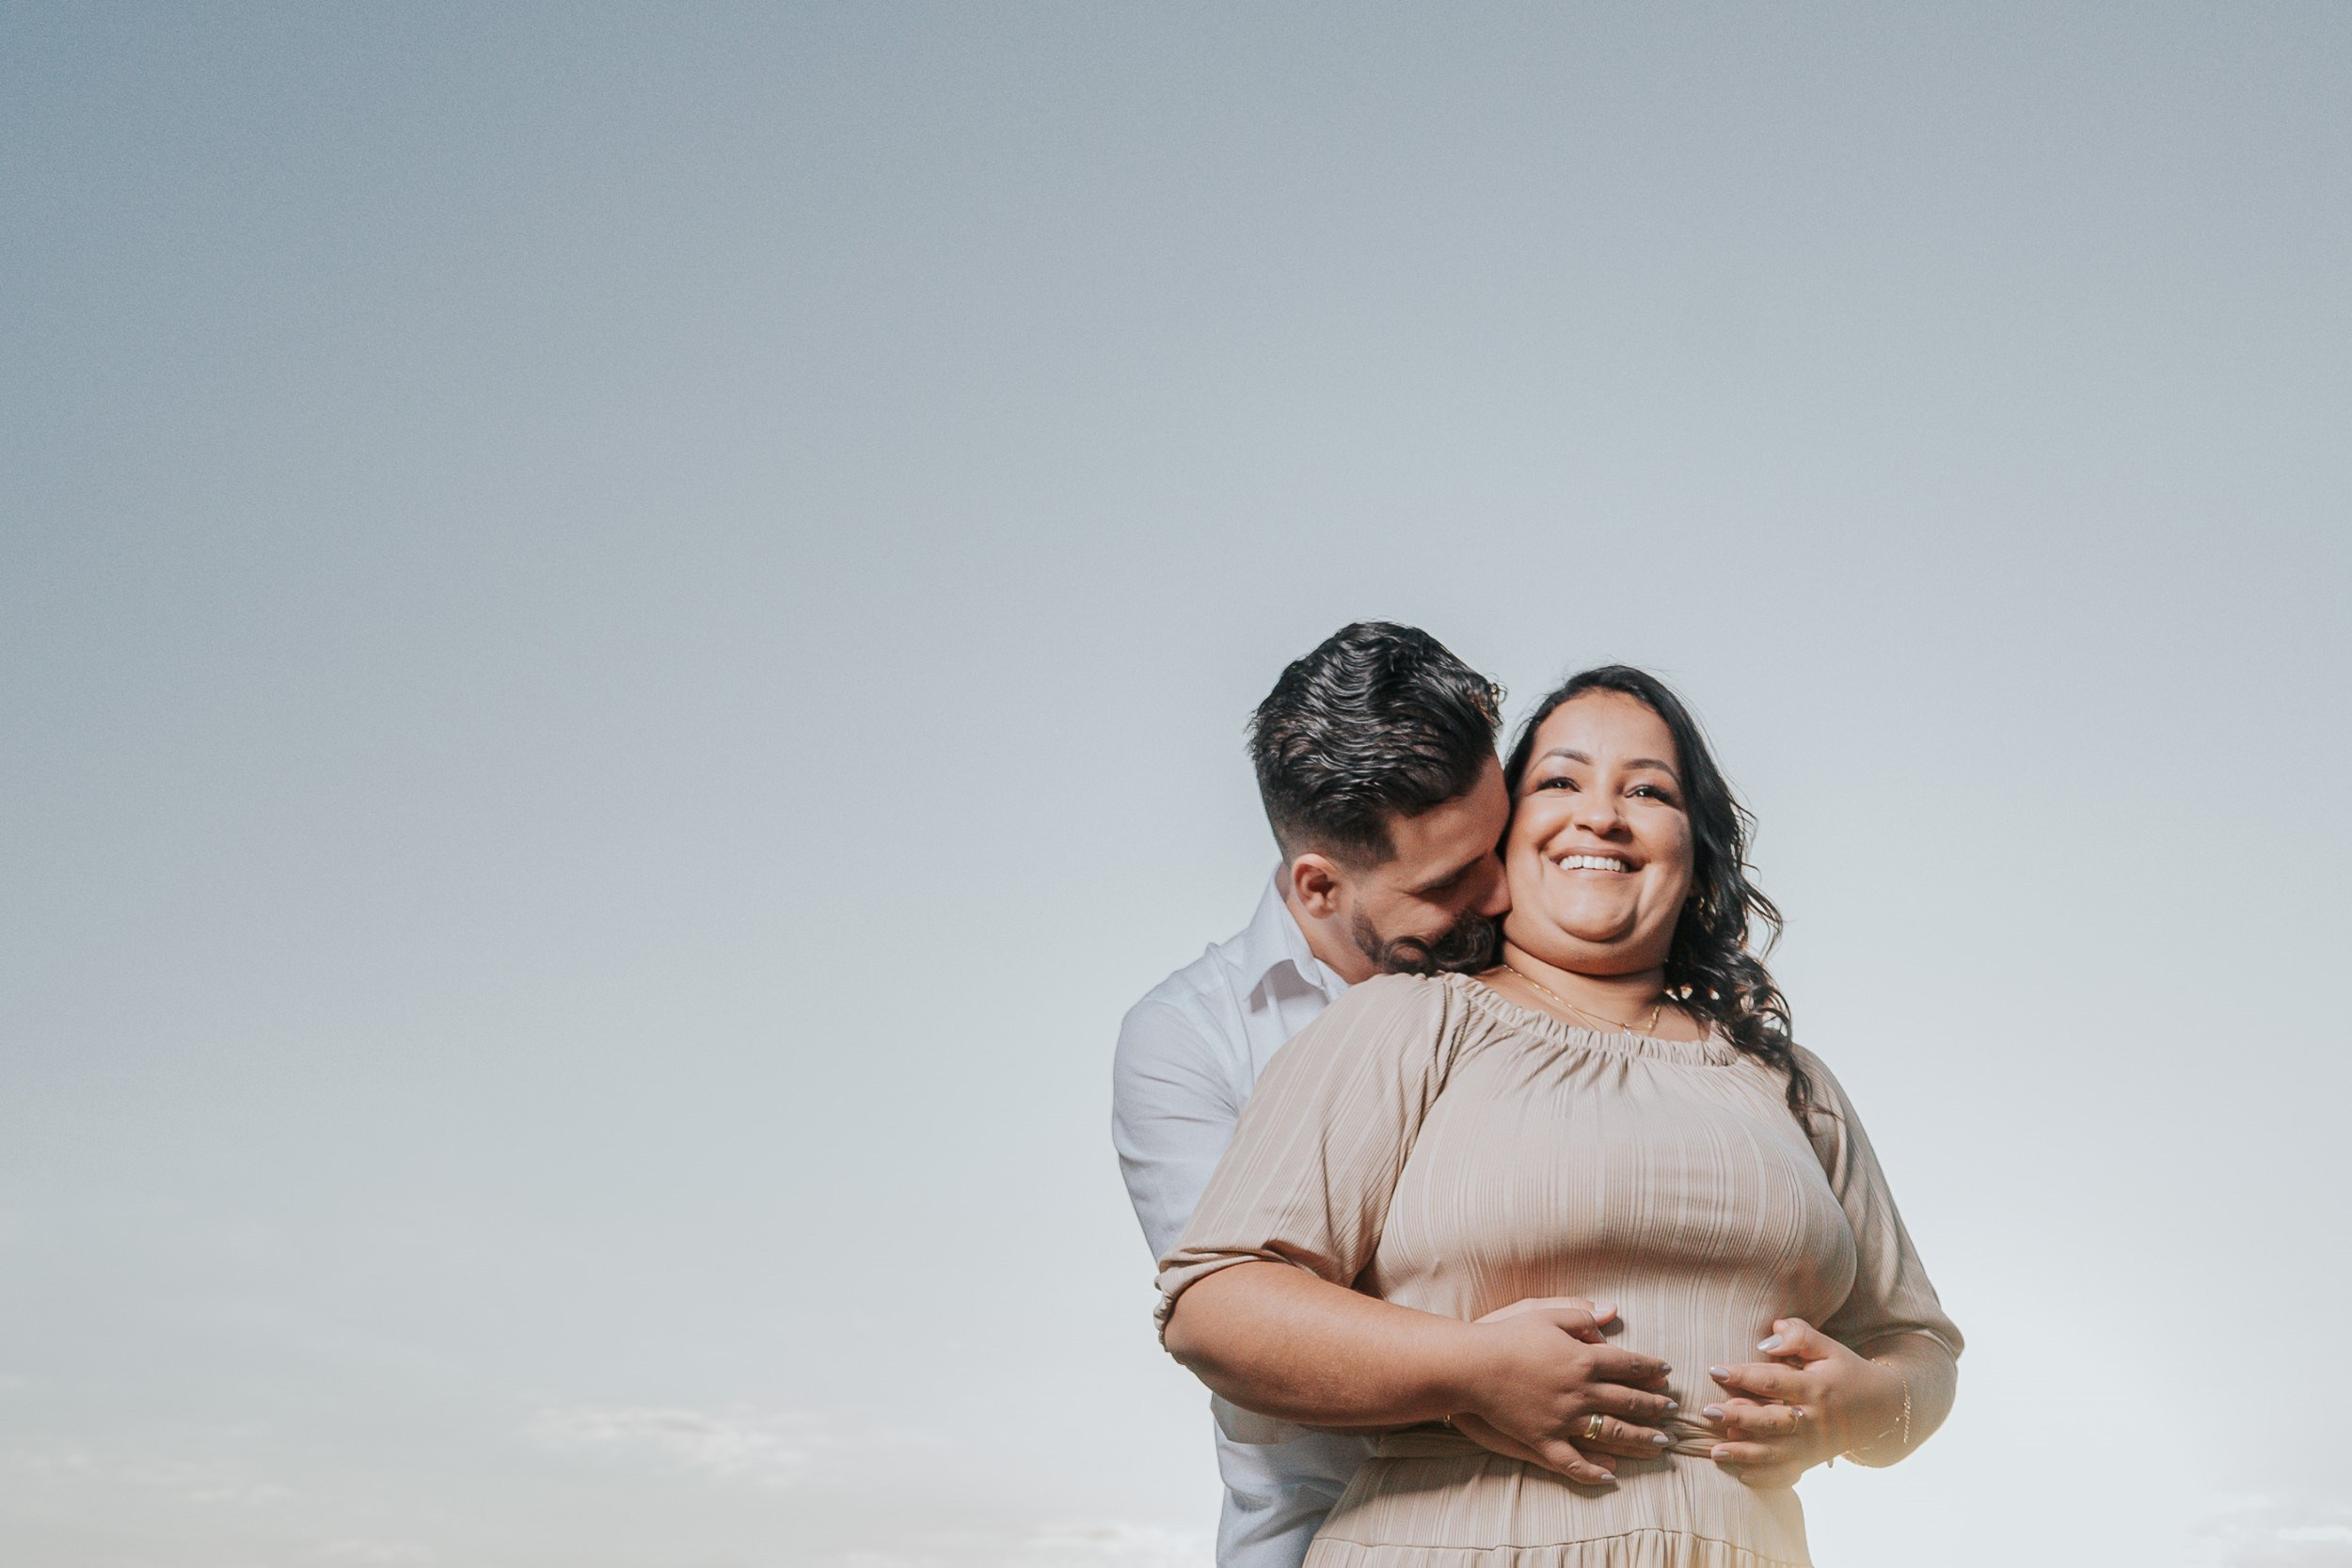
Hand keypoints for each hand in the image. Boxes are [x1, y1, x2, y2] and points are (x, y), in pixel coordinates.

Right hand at [1451, 1300, 1675, 1486]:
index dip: (1651, 1368)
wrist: (1471, 1366)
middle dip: (1654, 1406)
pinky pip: (1573, 1462)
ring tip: (1660, 1443)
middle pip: (1628, 1401)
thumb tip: (1612, 1313)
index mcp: (1583, 1359)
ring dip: (1639, 1438)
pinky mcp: (1543, 1440)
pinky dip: (1593, 1471)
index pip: (1629, 1365)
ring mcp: (1564, 1419)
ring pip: (1611, 1433)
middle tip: (1672, 1411)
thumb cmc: (1506, 1334)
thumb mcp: (1545, 1312)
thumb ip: (1581, 1314)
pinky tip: (1611, 1475)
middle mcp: (1580, 1392)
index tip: (1667, 1372)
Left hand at [1703, 1318, 1905, 1487]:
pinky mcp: (1811, 1461)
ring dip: (1744, 1454)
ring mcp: (1812, 1445)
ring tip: (1714, 1453)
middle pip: (1771, 1421)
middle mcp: (1813, 1419)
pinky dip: (1765, 1478)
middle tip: (1707, 1412)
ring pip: (1775, 1454)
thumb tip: (1769, 1333)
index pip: (1774, 1381)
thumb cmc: (1845, 1372)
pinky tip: (1741, 1475)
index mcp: (1815, 1387)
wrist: (1881, 1410)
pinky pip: (1787, 1474)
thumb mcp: (1829, 1348)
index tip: (1715, 1370)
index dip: (1744, 1375)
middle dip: (1738, 1418)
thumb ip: (1800, 1336)